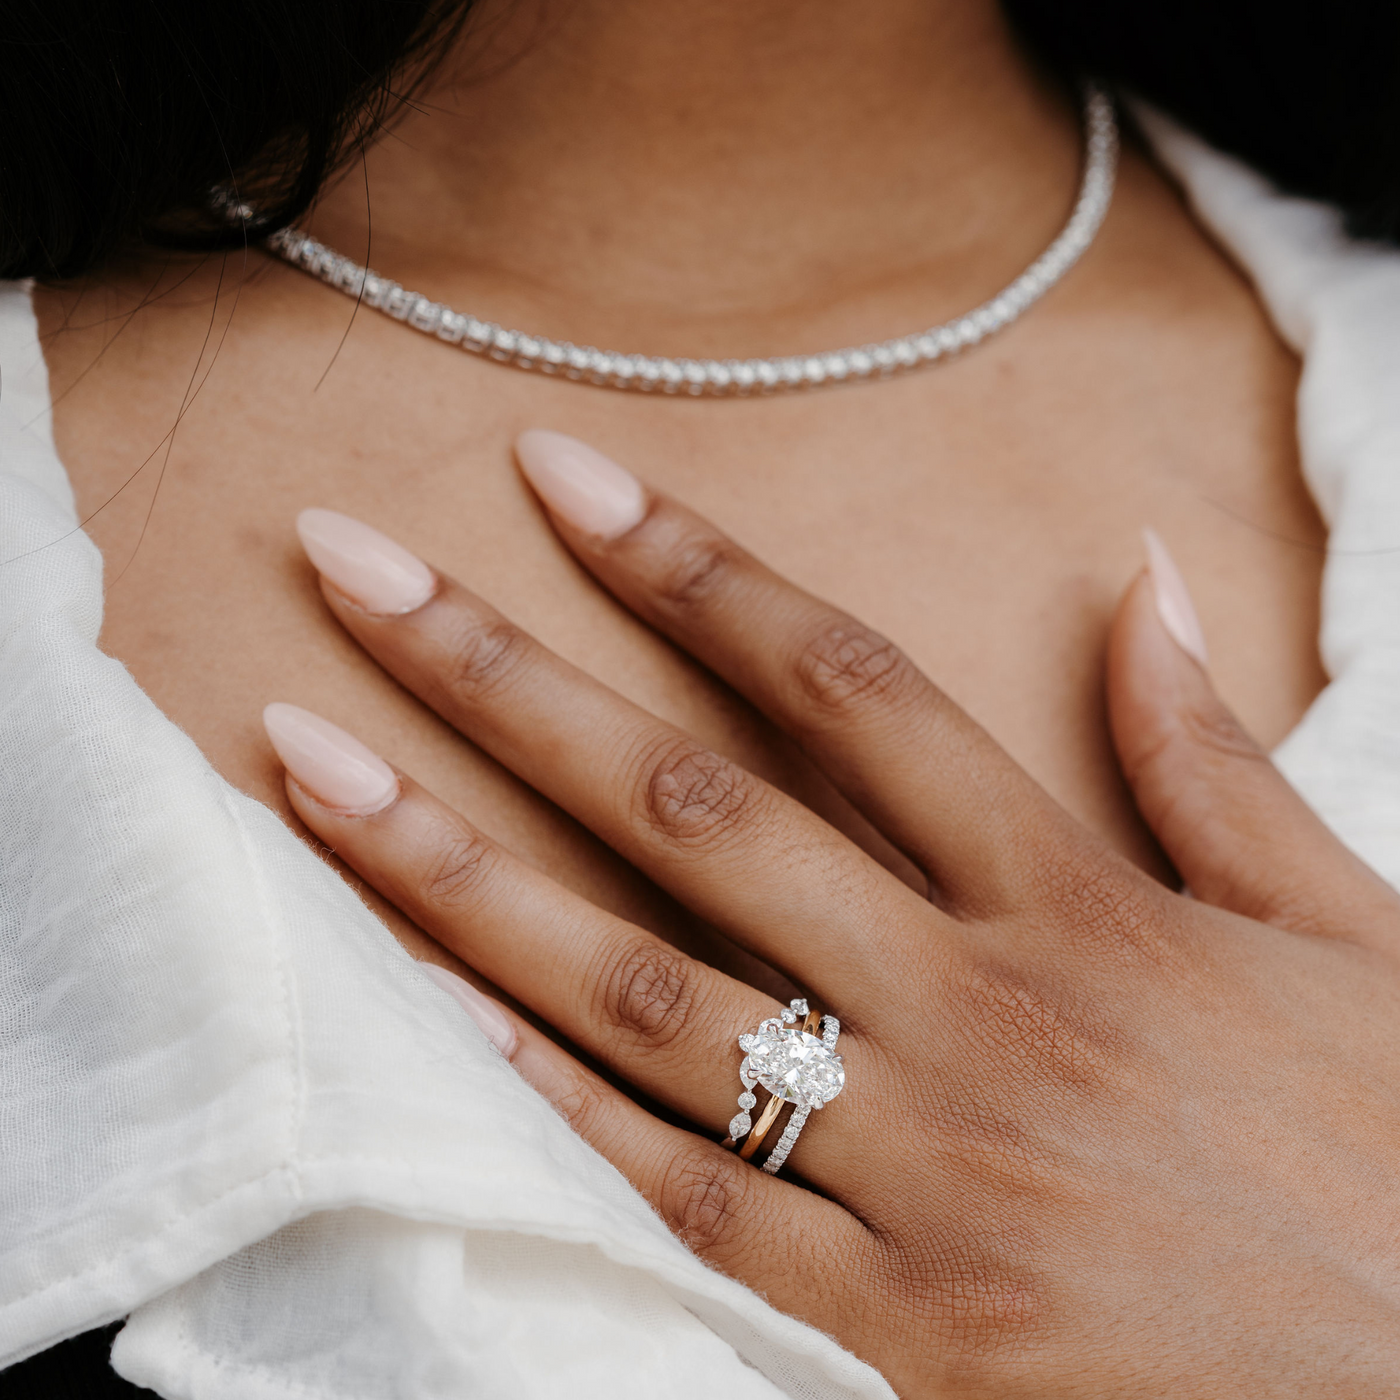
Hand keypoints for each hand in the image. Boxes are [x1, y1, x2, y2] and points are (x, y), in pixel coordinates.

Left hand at [263, 431, 1399, 1396]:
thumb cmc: (1399, 1156)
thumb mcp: (1344, 931)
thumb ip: (1210, 759)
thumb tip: (1145, 578)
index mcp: (1078, 902)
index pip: (845, 681)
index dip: (694, 567)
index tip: (558, 479)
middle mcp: (975, 1010)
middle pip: (694, 804)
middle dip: (502, 677)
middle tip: (351, 572)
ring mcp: (926, 1172)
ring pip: (641, 992)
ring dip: (454, 877)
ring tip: (310, 772)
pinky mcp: (905, 1332)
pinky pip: (694, 1201)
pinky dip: (560, 1109)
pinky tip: (440, 1021)